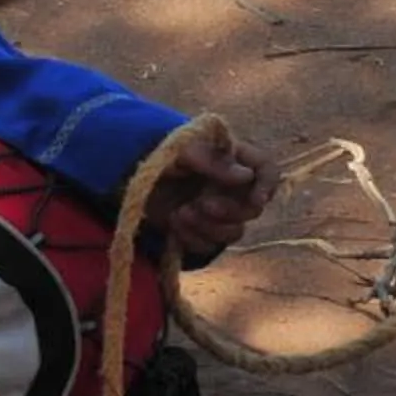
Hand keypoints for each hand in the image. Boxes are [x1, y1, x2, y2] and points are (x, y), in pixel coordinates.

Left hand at [145, 125, 279, 260]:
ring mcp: (217, 211)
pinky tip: (174, 224)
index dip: (266, 186)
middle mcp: (231, 187)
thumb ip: (214, 162)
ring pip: (234, 232)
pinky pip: (210, 245)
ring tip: (181, 213)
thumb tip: (246, 176)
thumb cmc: (160, 155)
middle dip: (229, 211)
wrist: (130, 179)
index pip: (266, 170)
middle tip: (202, 204)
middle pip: (252, 209)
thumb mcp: (184, 151)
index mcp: (233, 160)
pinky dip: (192, 237)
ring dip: (209, 227)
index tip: (255, 199)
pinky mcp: (200, 231)